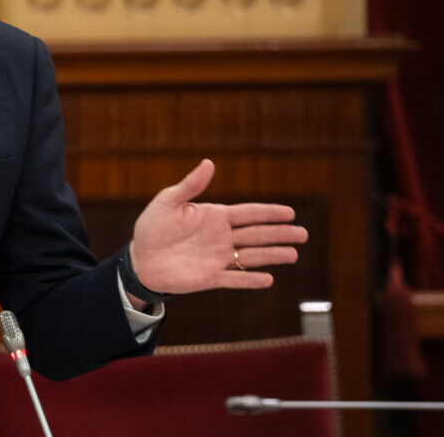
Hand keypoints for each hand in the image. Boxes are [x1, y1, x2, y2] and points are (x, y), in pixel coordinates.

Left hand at [128, 159, 308, 294]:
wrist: (140, 258)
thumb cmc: (152, 227)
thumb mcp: (167, 202)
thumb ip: (190, 185)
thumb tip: (209, 163)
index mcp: (215, 217)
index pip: (248, 213)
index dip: (269, 213)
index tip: (290, 212)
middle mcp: (222, 237)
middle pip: (256, 234)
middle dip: (280, 233)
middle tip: (303, 234)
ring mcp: (218, 258)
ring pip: (251, 257)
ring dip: (271, 256)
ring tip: (293, 254)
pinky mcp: (210, 278)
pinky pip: (234, 279)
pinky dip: (250, 280)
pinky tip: (268, 279)